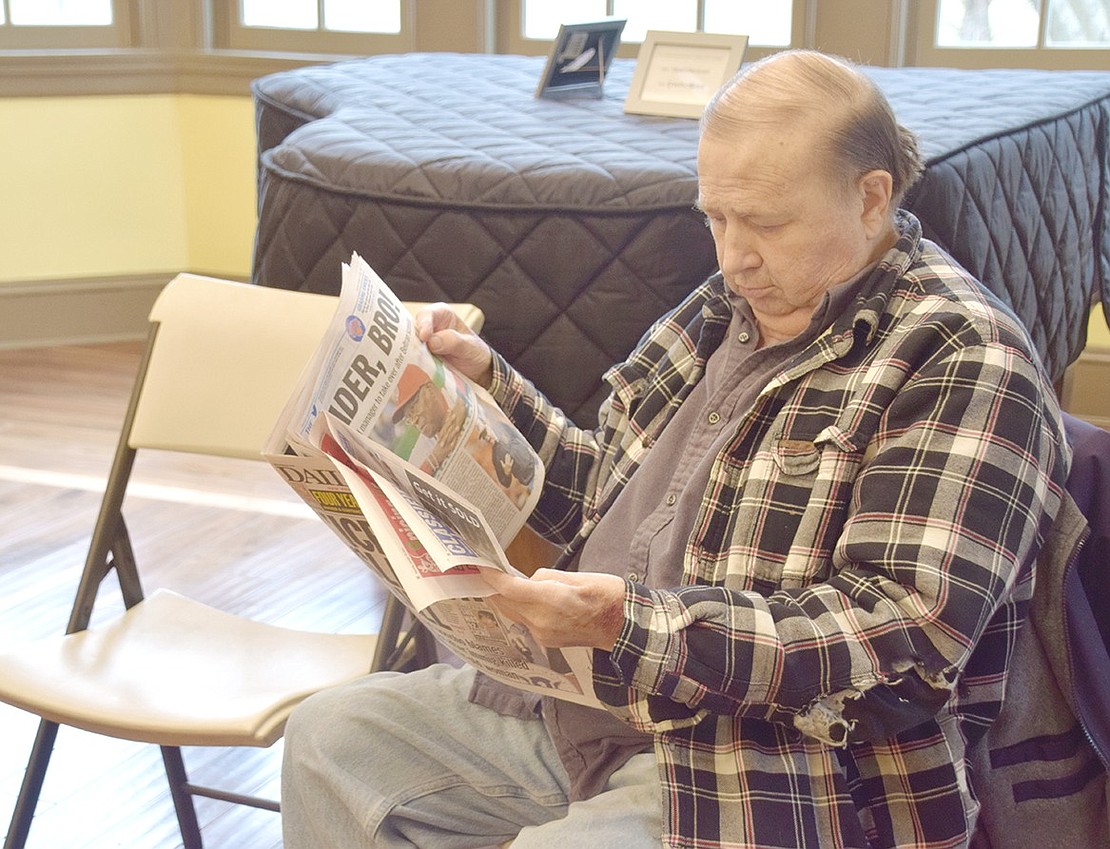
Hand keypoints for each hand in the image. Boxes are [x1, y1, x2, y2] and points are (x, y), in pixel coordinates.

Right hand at [414, 303, 493, 387]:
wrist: (478, 371)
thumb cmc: (475, 352)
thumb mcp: (469, 346)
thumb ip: (453, 341)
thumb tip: (432, 342)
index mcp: (442, 315)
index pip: (427, 314)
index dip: (424, 324)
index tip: (424, 337)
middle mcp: (429, 327)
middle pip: (412, 330)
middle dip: (409, 340)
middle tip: (410, 352)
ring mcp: (423, 344)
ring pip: (409, 346)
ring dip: (409, 355)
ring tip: (409, 364)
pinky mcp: (420, 358)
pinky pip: (412, 360)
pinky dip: (411, 365)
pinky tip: (411, 372)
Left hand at [483, 569, 625, 650]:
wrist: (623, 625)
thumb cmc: (605, 594)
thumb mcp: (574, 575)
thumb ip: (544, 578)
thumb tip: (528, 581)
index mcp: (550, 600)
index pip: (509, 588)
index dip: (491, 577)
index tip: (480, 566)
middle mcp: (542, 621)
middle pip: (505, 603)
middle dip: (494, 588)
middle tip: (485, 571)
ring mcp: (543, 634)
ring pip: (514, 613)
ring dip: (507, 599)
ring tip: (503, 583)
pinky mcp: (547, 641)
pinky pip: (526, 622)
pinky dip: (522, 609)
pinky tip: (525, 600)